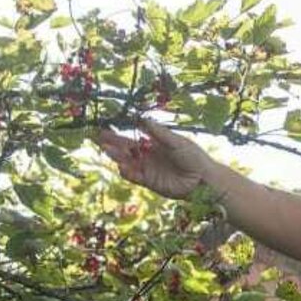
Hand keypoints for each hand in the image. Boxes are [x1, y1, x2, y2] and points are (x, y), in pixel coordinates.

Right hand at [97, 119, 212, 199]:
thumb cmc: (193, 156)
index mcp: (155, 143)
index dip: (120, 131)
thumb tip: (141, 118)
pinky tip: (121, 166)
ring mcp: (148, 169)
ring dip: (116, 155)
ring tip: (106, 148)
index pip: (133, 135)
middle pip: (126, 148)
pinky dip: (127, 172)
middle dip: (112, 143)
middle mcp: (149, 155)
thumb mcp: (176, 141)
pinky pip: (134, 176)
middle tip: (97, 136)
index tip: (107, 124)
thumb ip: (158, 133)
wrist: (203, 180)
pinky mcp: (149, 182)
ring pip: (127, 161)